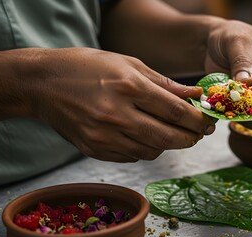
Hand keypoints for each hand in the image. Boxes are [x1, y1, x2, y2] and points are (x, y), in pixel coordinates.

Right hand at [22, 48, 213, 161]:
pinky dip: (145, 148)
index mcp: (126, 86)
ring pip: (150, 151)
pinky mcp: (94, 149)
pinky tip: (146, 136)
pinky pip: (131, 156)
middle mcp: (115, 114)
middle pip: (166, 137)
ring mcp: (102, 136)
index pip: (174, 110)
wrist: (42, 84)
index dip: (197, 119)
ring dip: (168, 144)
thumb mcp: (128, 64)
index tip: (209, 122)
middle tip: (199, 134)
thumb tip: (194, 95)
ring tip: (173, 133)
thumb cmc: (87, 67)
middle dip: (190, 138)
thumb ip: (164, 83)